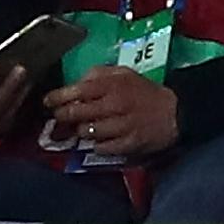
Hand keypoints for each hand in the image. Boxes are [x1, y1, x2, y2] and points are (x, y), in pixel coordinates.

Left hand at [44, 65, 178, 160]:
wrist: (175, 112)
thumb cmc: (145, 92)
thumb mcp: (124, 74)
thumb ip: (99, 74)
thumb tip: (76, 82)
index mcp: (113, 85)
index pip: (78, 90)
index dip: (58, 97)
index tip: (48, 101)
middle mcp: (115, 105)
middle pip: (78, 113)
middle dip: (64, 116)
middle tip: (60, 117)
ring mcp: (122, 126)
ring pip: (88, 132)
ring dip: (82, 131)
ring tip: (85, 127)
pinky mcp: (128, 144)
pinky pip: (101, 148)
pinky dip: (97, 145)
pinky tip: (101, 139)